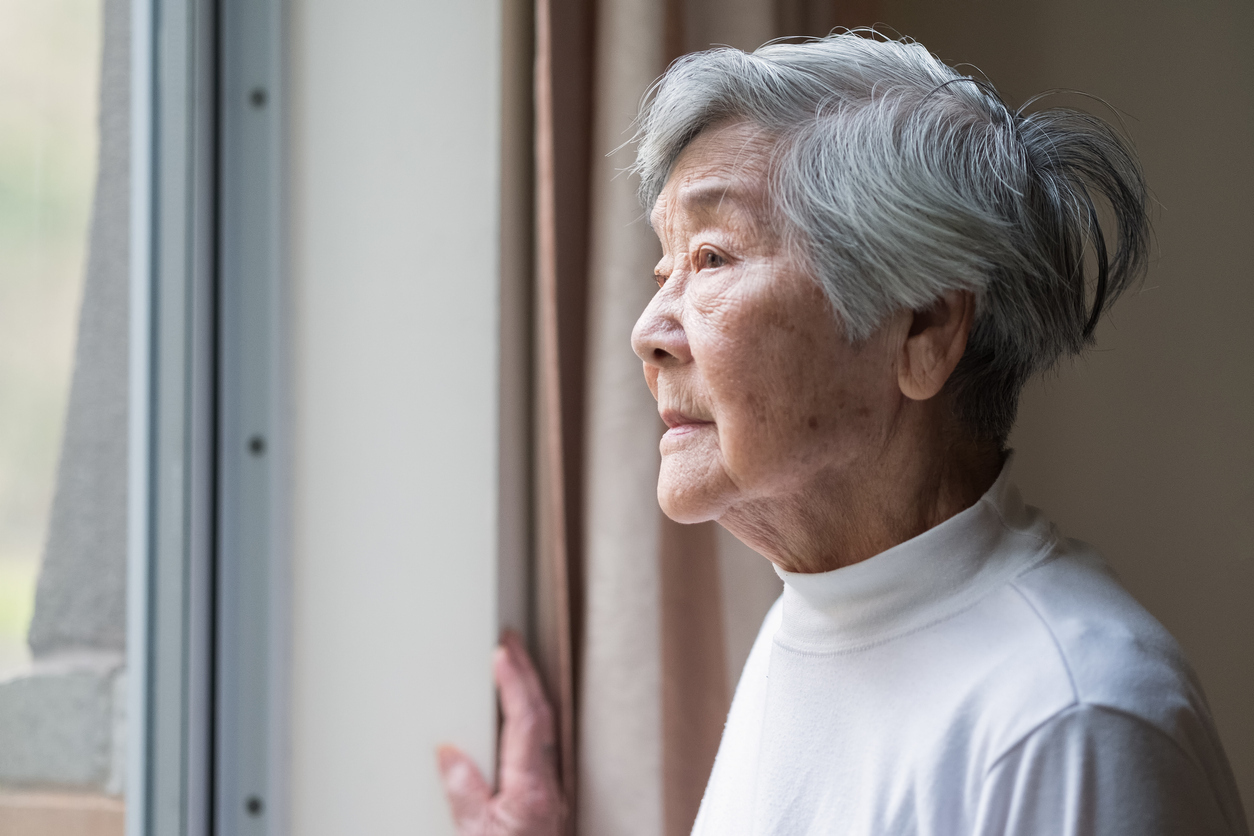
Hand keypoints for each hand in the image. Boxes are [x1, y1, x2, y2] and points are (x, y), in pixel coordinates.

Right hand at [438, 631, 564, 835]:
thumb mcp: (475, 835)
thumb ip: (463, 793)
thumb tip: (449, 752)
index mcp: (530, 786)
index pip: (527, 719)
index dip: (514, 682)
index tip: (501, 653)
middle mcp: (547, 783)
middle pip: (543, 714)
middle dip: (527, 673)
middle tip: (509, 642)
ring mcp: (551, 790)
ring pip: (548, 728)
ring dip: (532, 691)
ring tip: (515, 665)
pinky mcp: (548, 799)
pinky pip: (545, 745)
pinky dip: (533, 718)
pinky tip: (522, 715)